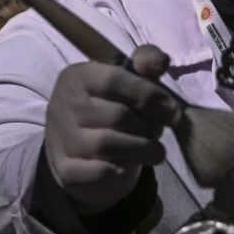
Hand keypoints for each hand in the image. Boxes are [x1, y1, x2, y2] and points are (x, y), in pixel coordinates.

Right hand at [44, 45, 180, 212]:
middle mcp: (63, 105)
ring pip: (108, 144)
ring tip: (154, 151)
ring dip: (142, 149)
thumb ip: (145, 63)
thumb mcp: (127, 80)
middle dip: (149, 126)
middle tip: (159, 132)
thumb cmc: (109, 107)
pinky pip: (97, 171)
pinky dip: (120, 171)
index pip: (115, 79)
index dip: (149, 95)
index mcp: (77, 77)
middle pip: (117, 115)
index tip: (172, 111)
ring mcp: (61, 138)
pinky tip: (129, 166)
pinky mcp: (64, 170)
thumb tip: (160, 61)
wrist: (78, 148)